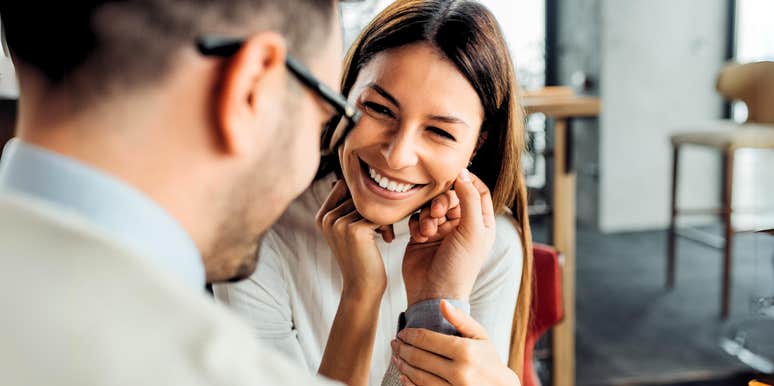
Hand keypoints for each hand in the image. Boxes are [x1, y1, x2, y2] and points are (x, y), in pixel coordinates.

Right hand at [316, 180, 386, 295]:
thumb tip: (344, 180)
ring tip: (385, 234)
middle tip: (383, 227)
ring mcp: (339, 223)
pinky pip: (379, 214)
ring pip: (370, 203)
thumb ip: (347, 207)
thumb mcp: (348, 231)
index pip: (343, 185)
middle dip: (374, 206)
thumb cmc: (359, 257)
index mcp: (321, 216)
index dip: (362, 195)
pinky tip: (387, 239)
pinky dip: (387, 224)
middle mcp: (327, 218)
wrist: (361, 287)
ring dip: (383, 216)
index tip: (371, 213)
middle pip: (358, 193)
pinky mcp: (355, 230)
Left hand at [391, 300, 519, 385]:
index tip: (402, 333)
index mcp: (466, 351)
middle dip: (402, 348)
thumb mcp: (481, 336)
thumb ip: (461, 319)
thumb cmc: (489, 361)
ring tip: (397, 357)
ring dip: (402, 365)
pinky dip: (409, 383)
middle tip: (395, 343)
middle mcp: (460, 372)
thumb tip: (442, 302)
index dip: (409, 335)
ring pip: (417, 376)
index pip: (426, 339)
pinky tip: (404, 374)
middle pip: (418, 357)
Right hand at [402, 169, 495, 303]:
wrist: (433, 293)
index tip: (455, 175)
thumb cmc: (459, 267)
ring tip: (429, 230)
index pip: (478, 191)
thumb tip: (463, 172)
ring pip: (432, 205)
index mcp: (480, 223)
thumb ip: (469, 199)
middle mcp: (462, 225)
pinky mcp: (422, 235)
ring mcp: (441, 230)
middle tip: (439, 212)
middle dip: (443, 200)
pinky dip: (417, 224)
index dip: (467, 181)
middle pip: (452, 195)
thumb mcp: (472, 231)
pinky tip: (420, 237)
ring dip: (428, 214)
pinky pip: (417, 217)